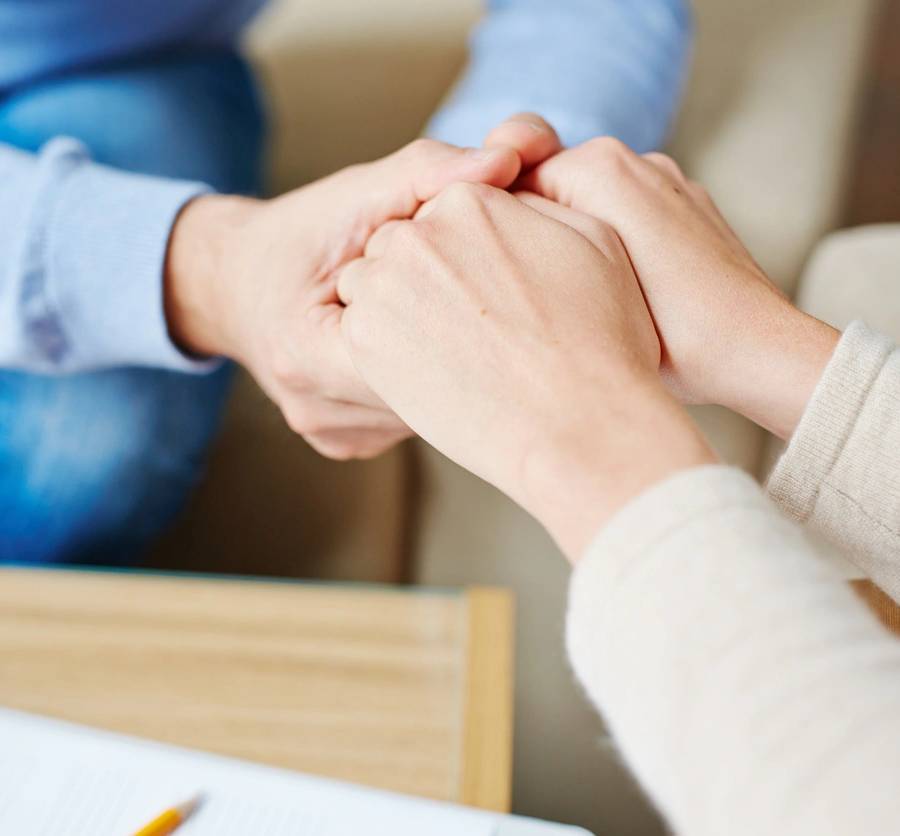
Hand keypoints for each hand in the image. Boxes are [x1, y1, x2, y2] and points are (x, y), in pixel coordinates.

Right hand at [164, 117, 558, 459]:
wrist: (238, 284)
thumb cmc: (303, 234)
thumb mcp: (358, 192)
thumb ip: (429, 173)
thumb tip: (511, 157)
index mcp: (304, 352)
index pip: (418, 350)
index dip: (470, 310)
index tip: (509, 278)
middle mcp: (316, 409)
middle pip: (433, 393)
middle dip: (472, 343)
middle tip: (507, 300)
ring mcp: (333, 435)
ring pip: (431, 413)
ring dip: (458, 367)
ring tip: (469, 321)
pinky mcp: (348, 445)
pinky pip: (414, 419)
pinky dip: (435, 383)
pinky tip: (440, 349)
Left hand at [338, 183, 713, 558]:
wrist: (575, 423)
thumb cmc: (600, 339)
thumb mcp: (594, 240)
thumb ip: (536, 205)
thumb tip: (506, 191)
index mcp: (471, 200)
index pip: (444, 213)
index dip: (465, 255)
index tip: (486, 291)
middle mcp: (419, 232)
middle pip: (402, 244)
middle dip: (425, 276)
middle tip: (468, 324)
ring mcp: (385, 284)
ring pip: (372, 284)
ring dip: (397, 308)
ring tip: (450, 349)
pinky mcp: (363, 337)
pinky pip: (360, 330)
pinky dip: (385, 347)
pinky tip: (431, 371)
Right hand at [521, 138, 839, 438]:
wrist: (758, 350)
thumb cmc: (674, 334)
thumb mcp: (582, 285)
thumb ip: (536, 241)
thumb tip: (505, 234)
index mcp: (601, 168)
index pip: (516, 180)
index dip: (502, 229)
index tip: (503, 276)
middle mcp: (637, 160)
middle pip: (553, 187)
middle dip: (539, 230)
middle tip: (533, 287)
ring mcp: (668, 180)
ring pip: (590, 201)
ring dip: (576, 236)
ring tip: (575, 290)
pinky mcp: (689, 205)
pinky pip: (630, 212)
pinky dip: (614, 240)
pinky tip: (617, 285)